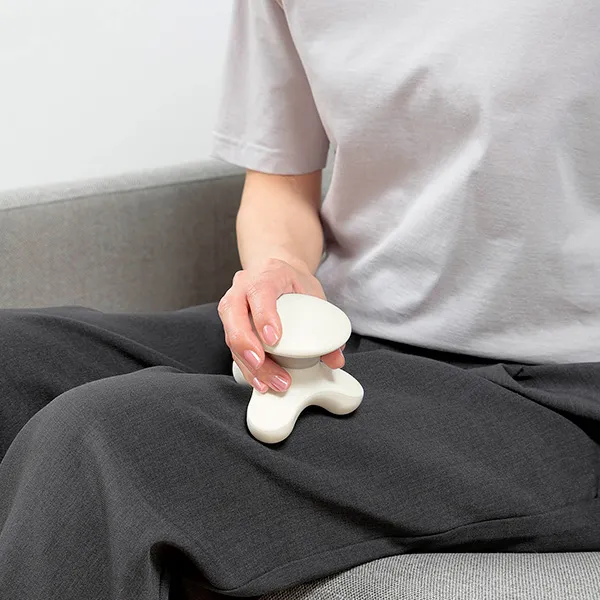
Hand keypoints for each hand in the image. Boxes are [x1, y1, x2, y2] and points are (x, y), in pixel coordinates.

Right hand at [218, 258, 344, 392]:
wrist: (276, 271)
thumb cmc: (293, 282)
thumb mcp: (314, 294)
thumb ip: (326, 324)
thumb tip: (334, 358)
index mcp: (267, 275)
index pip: (260, 291)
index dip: (264, 316)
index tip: (274, 339)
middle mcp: (243, 287)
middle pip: (233, 314)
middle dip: (246, 344)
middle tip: (261, 364)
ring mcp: (232, 305)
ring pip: (229, 335)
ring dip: (248, 363)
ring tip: (268, 382)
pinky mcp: (230, 324)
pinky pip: (232, 347)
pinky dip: (246, 368)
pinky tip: (260, 381)